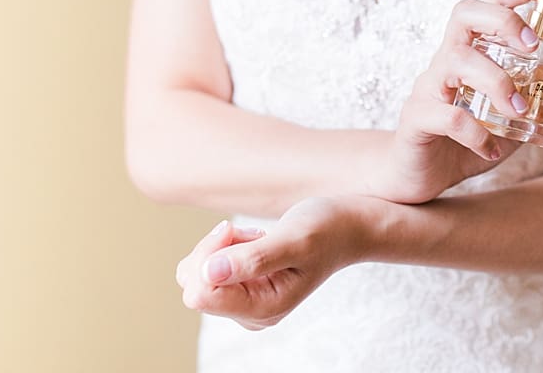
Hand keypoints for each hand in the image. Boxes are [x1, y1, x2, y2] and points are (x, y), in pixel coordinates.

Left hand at [175, 197, 363, 330]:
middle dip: (214, 249)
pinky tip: (254, 240)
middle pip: (194, 284)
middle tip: (251, 233)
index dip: (208, 255)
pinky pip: (207, 269)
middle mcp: (251, 314)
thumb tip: (209, 273)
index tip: (234, 231)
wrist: (347, 228)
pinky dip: (223, 246)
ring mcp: (246, 303)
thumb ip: (255, 258)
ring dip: (220, 246)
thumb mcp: (295, 240)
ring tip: (258, 237)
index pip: (200, 292)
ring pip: (197, 275)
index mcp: (263, 309)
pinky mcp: (242, 288)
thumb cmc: (327, 231)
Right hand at [367, 0, 542, 204]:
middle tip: (532, 46)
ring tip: (519, 111)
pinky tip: (490, 149)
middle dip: (503, 20)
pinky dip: (476, 132)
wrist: (418, 178)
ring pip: (456, 59)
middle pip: (464, 12)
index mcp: (471, 53)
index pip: (490, 3)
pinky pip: (447, 115)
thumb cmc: (464, 142)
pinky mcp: (416, 119)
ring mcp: (428, 87)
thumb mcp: (514, 125)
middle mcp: (446, 61)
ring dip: (496, 81)